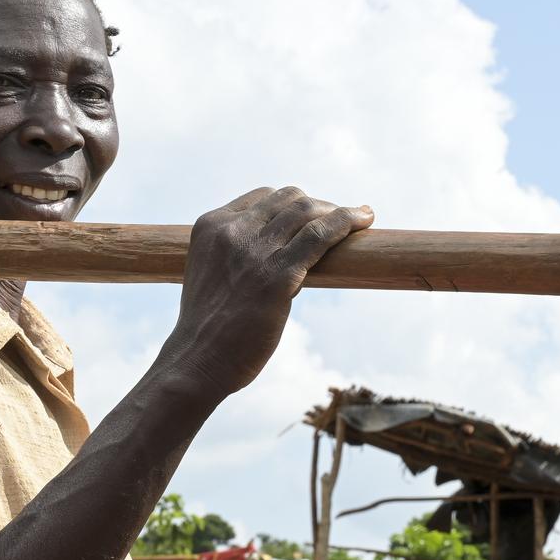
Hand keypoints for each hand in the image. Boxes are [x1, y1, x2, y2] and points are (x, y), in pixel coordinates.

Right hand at [161, 187, 373, 397]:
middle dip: (318, 205)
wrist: (196, 361)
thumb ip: (235, 254)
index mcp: (211, 226)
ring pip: (307, 211)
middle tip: (339, 220)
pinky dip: (346, 222)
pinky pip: (320, 235)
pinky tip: (363, 222)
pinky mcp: (278, 276)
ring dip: (339, 210)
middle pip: (288, 198)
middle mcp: (231, 231)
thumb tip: (279, 252)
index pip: (262, 197)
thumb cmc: (206, 328)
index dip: (292, 204)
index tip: (311, 217)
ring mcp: (254, 252)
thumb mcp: (211, 273)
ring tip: (359, 218)